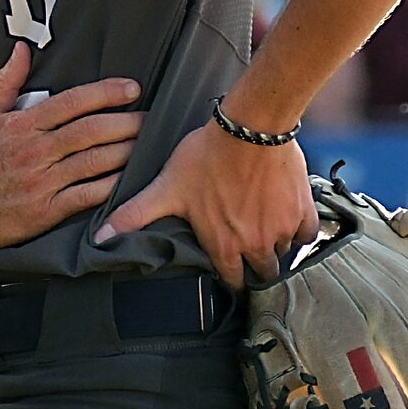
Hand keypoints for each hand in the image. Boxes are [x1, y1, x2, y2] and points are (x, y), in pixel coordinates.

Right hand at [0, 44, 143, 248]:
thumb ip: (6, 81)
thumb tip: (22, 49)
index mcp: (22, 124)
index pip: (74, 101)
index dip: (107, 92)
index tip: (131, 88)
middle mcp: (34, 151)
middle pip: (92, 130)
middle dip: (127, 122)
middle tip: (151, 117)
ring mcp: (40, 182)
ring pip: (94, 162)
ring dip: (126, 152)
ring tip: (148, 145)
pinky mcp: (44, 212)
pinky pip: (86, 197)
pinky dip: (111, 188)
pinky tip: (129, 181)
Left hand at [95, 119, 315, 288]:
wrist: (250, 126)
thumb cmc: (207, 156)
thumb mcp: (166, 187)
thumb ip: (134, 215)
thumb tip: (100, 238)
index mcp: (223, 246)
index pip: (232, 282)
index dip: (230, 278)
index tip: (229, 270)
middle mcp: (255, 245)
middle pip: (261, 273)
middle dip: (255, 267)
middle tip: (249, 252)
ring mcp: (281, 229)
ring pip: (283, 253)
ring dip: (275, 247)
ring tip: (265, 233)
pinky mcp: (302, 211)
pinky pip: (307, 235)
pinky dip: (300, 232)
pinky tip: (289, 220)